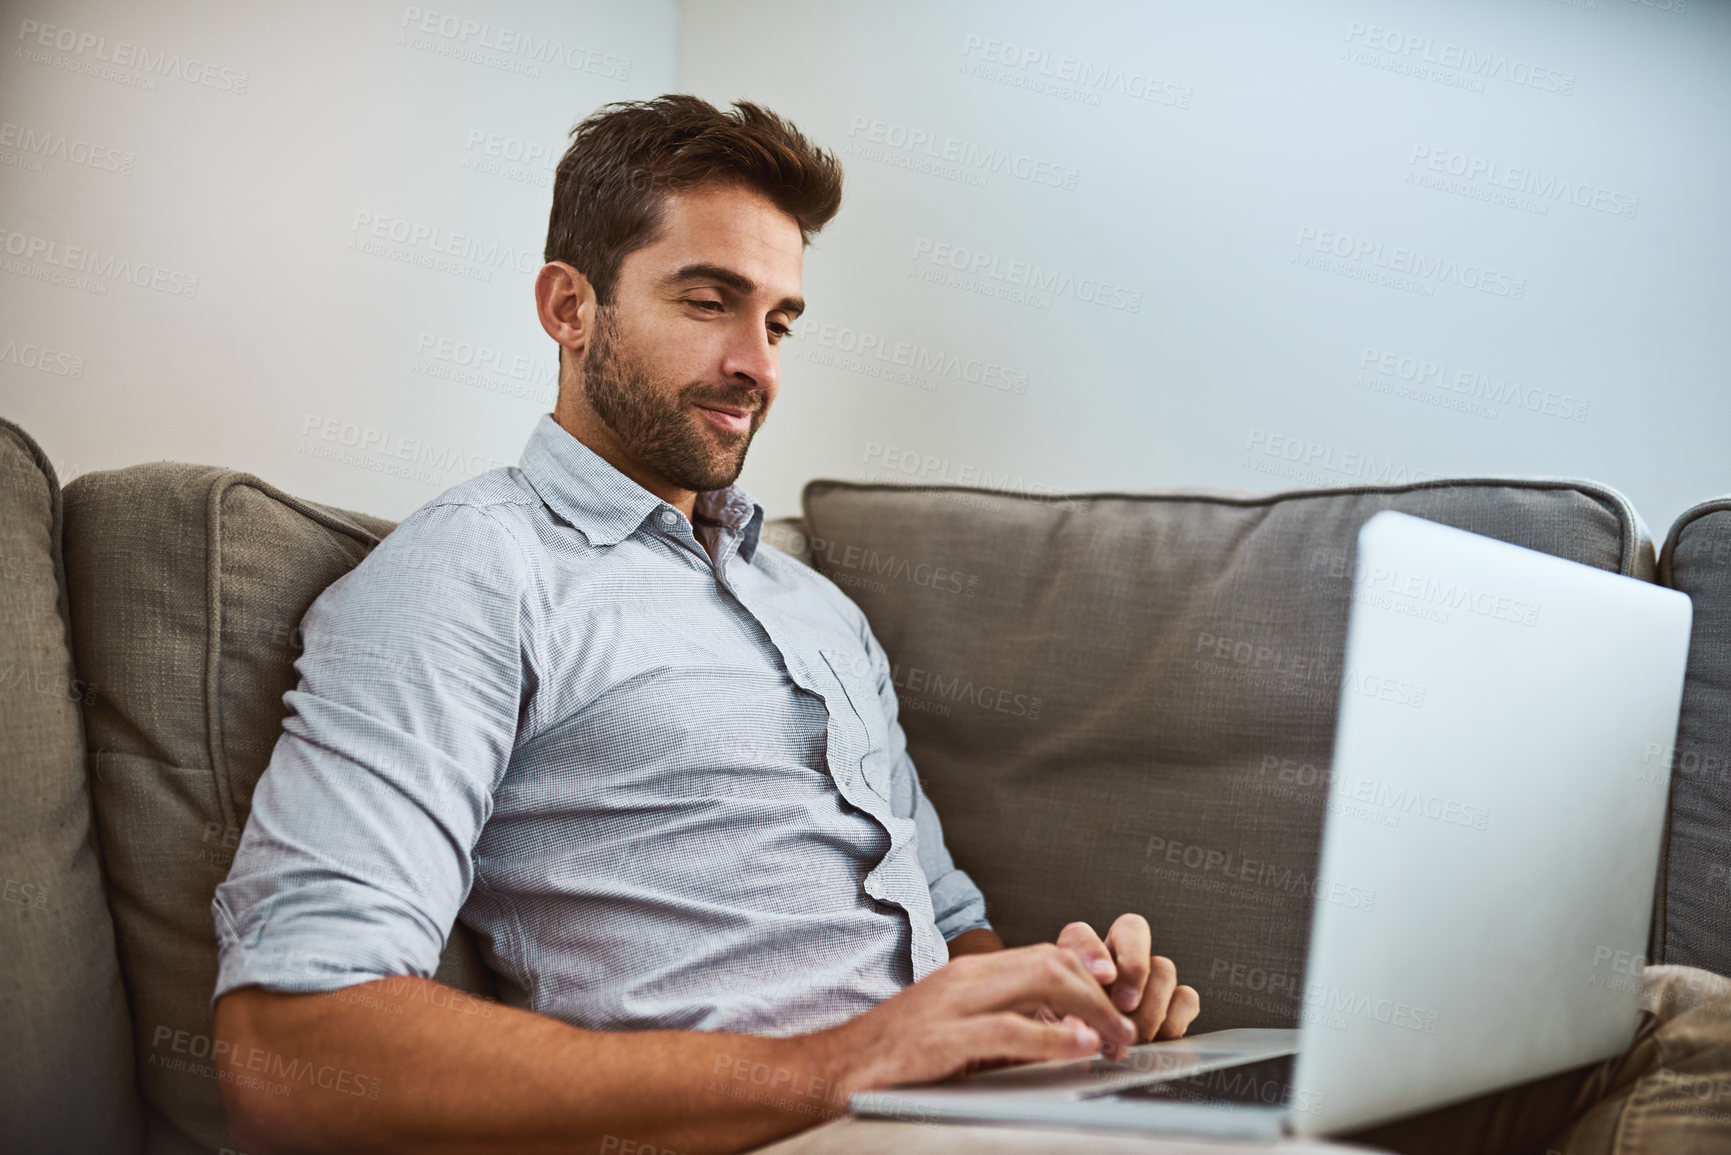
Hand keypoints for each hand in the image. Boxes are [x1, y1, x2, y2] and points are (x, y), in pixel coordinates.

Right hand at [813, 943, 1139, 1097]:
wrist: (835, 1069)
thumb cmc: (895, 1054)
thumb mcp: (956, 1026)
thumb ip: (1001, 1020)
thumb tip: (1059, 1029)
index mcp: (971, 973)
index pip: (1047, 955)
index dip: (1091, 972)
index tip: (1120, 996)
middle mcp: (965, 979)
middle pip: (1053, 962)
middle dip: (1101, 993)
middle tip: (1127, 1027)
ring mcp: (952, 1006)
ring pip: (1039, 983)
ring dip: (1090, 1011)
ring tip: (1115, 1039)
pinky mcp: (941, 1040)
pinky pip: (1007, 1030)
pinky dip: (1052, 1038)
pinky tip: (1077, 1047)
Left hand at [1055, 915, 1199, 1049]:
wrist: (1086, 1060)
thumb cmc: (1068, 1042)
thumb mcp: (1053, 1030)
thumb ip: (1061, 1019)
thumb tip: (1078, 1022)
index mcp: (1077, 957)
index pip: (1081, 934)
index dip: (1093, 951)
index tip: (1102, 977)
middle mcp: (1114, 958)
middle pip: (1133, 930)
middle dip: (1133, 969)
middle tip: (1125, 1005)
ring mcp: (1147, 977)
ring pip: (1163, 968)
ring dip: (1149, 1007)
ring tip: (1133, 1038)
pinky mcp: (1174, 1002)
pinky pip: (1186, 998)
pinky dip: (1173, 1020)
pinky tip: (1155, 1039)